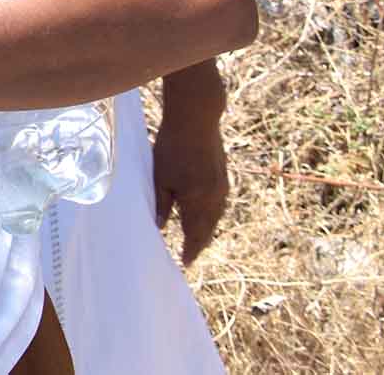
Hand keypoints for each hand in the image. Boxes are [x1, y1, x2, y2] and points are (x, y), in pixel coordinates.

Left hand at [154, 67, 229, 264]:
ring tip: (194, 238)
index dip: (190, 250)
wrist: (196, 120)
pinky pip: (218, 204)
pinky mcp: (223, 177)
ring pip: (215, 217)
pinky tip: (203, 214)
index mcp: (198, 201)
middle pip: (207, 229)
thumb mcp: (160, 177)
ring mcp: (222, 187)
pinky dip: (210, 215)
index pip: (195, 234)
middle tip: (189, 255)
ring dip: (205, 229)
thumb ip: (162, 204)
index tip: (184, 262)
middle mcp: (215, 198)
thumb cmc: (172, 147)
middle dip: (198, 243)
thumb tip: (160, 227)